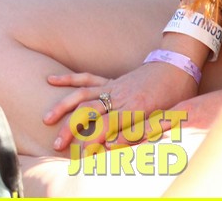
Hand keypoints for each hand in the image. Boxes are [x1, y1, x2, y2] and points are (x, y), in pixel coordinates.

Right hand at [43, 63, 199, 152]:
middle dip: (71, 129)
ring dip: (62, 106)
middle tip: (57, 144)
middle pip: (88, 112)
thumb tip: (113, 145)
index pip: (106, 127)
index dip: (92, 140)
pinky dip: (68, 79)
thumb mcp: (164, 119)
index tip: (80, 154)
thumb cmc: (174, 96)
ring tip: (46, 118)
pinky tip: (51, 80)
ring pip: (81, 94)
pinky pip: (86, 78)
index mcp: (133, 109)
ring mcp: (112, 86)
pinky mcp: (110, 80)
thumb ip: (140, 132)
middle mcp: (118, 97)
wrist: (175, 67)